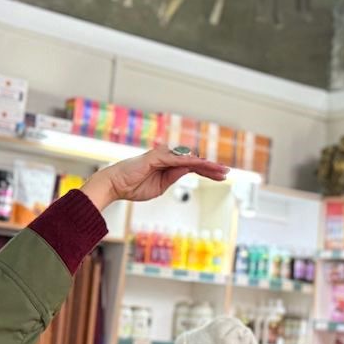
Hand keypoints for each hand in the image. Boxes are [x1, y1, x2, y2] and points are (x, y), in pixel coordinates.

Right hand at [83, 146, 227, 211]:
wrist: (115, 185)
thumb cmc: (133, 186)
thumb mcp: (159, 187)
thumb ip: (173, 179)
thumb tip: (186, 171)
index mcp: (169, 166)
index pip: (193, 167)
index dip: (208, 171)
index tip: (222, 176)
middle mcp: (168, 157)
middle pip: (195, 161)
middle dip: (212, 167)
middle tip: (228, 172)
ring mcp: (163, 156)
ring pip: (190, 159)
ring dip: (206, 165)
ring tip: (221, 171)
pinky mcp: (157, 157)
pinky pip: (178, 160)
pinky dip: (192, 163)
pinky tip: (203, 165)